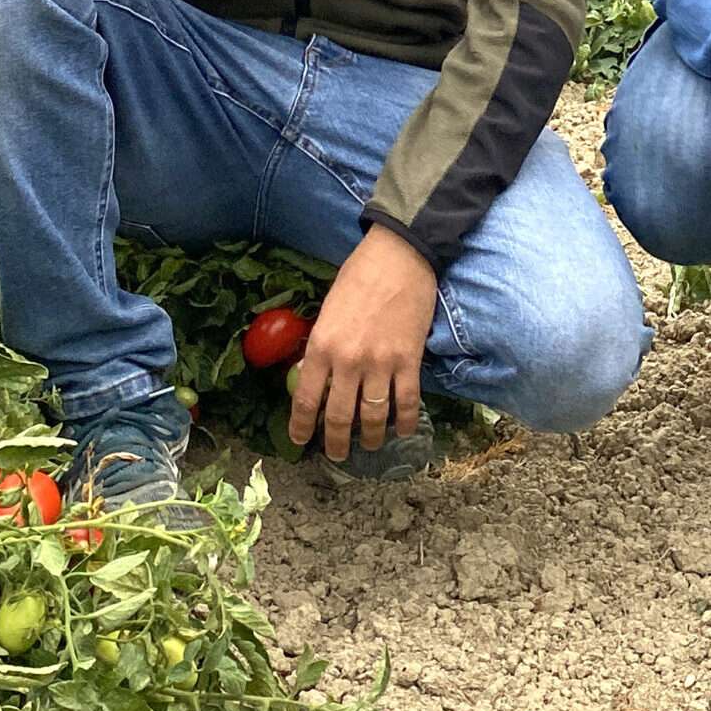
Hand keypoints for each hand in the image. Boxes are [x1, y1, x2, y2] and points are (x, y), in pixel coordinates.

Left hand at [288, 227, 437, 459]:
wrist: (399, 256)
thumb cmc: (358, 276)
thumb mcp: (327, 310)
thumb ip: (322, 345)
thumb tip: (316, 374)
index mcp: (322, 346)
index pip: (306, 399)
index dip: (302, 426)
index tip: (301, 441)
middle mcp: (348, 361)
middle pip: (340, 417)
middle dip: (337, 443)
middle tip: (337, 455)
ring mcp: (381, 363)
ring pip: (374, 416)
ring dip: (372, 437)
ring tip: (371, 445)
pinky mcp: (409, 360)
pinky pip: (406, 402)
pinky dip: (404, 422)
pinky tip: (402, 431)